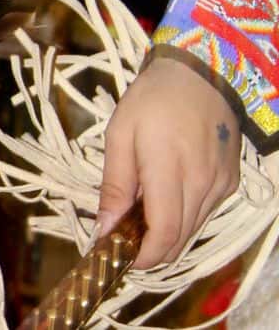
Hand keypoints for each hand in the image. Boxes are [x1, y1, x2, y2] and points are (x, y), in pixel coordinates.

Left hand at [97, 54, 240, 267]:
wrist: (200, 75)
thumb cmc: (151, 101)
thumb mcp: (119, 135)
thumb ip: (114, 185)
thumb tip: (104, 228)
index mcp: (169, 169)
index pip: (164, 232)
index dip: (143, 256)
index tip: (120, 258)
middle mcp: (202, 183)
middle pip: (179, 239)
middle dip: (150, 250)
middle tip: (122, 241)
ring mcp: (221, 185)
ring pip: (193, 230)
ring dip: (166, 236)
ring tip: (138, 221)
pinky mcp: (229, 183)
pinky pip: (204, 214)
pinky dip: (182, 219)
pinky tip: (162, 204)